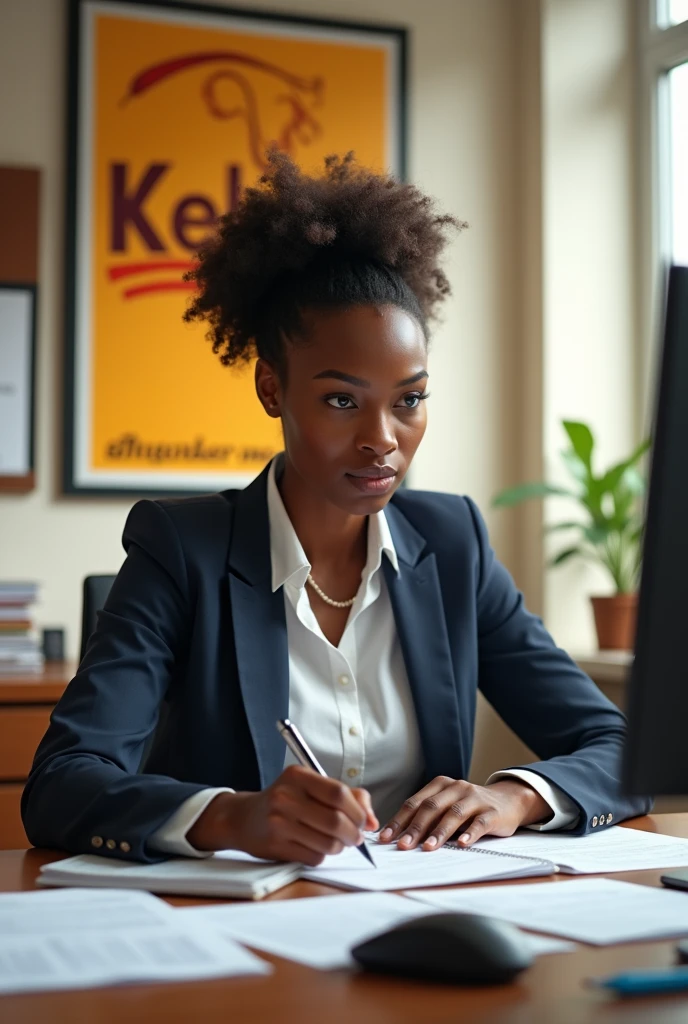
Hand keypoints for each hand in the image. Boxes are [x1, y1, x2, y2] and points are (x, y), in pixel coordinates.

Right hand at [187, 765, 378, 865]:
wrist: (243, 818)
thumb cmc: (285, 800)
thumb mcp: (311, 786)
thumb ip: (347, 796)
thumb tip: (372, 821)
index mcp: (298, 776)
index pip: (339, 793)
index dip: (358, 811)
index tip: (364, 821)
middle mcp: (286, 797)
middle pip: (336, 821)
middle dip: (354, 834)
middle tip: (356, 837)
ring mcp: (279, 822)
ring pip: (328, 843)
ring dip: (339, 847)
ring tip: (336, 842)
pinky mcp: (276, 845)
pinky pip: (314, 857)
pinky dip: (322, 856)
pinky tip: (315, 846)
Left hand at [378, 777, 551, 850]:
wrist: (507, 801)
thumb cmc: (469, 808)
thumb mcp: (447, 806)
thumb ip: (428, 817)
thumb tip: (399, 837)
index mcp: (440, 785)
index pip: (415, 802)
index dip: (399, 820)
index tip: (386, 837)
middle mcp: (456, 788)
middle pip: (432, 807)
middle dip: (415, 827)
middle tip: (403, 845)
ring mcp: (475, 798)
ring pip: (454, 814)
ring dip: (439, 832)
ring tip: (428, 847)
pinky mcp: (492, 812)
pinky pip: (479, 822)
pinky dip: (470, 833)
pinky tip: (462, 844)